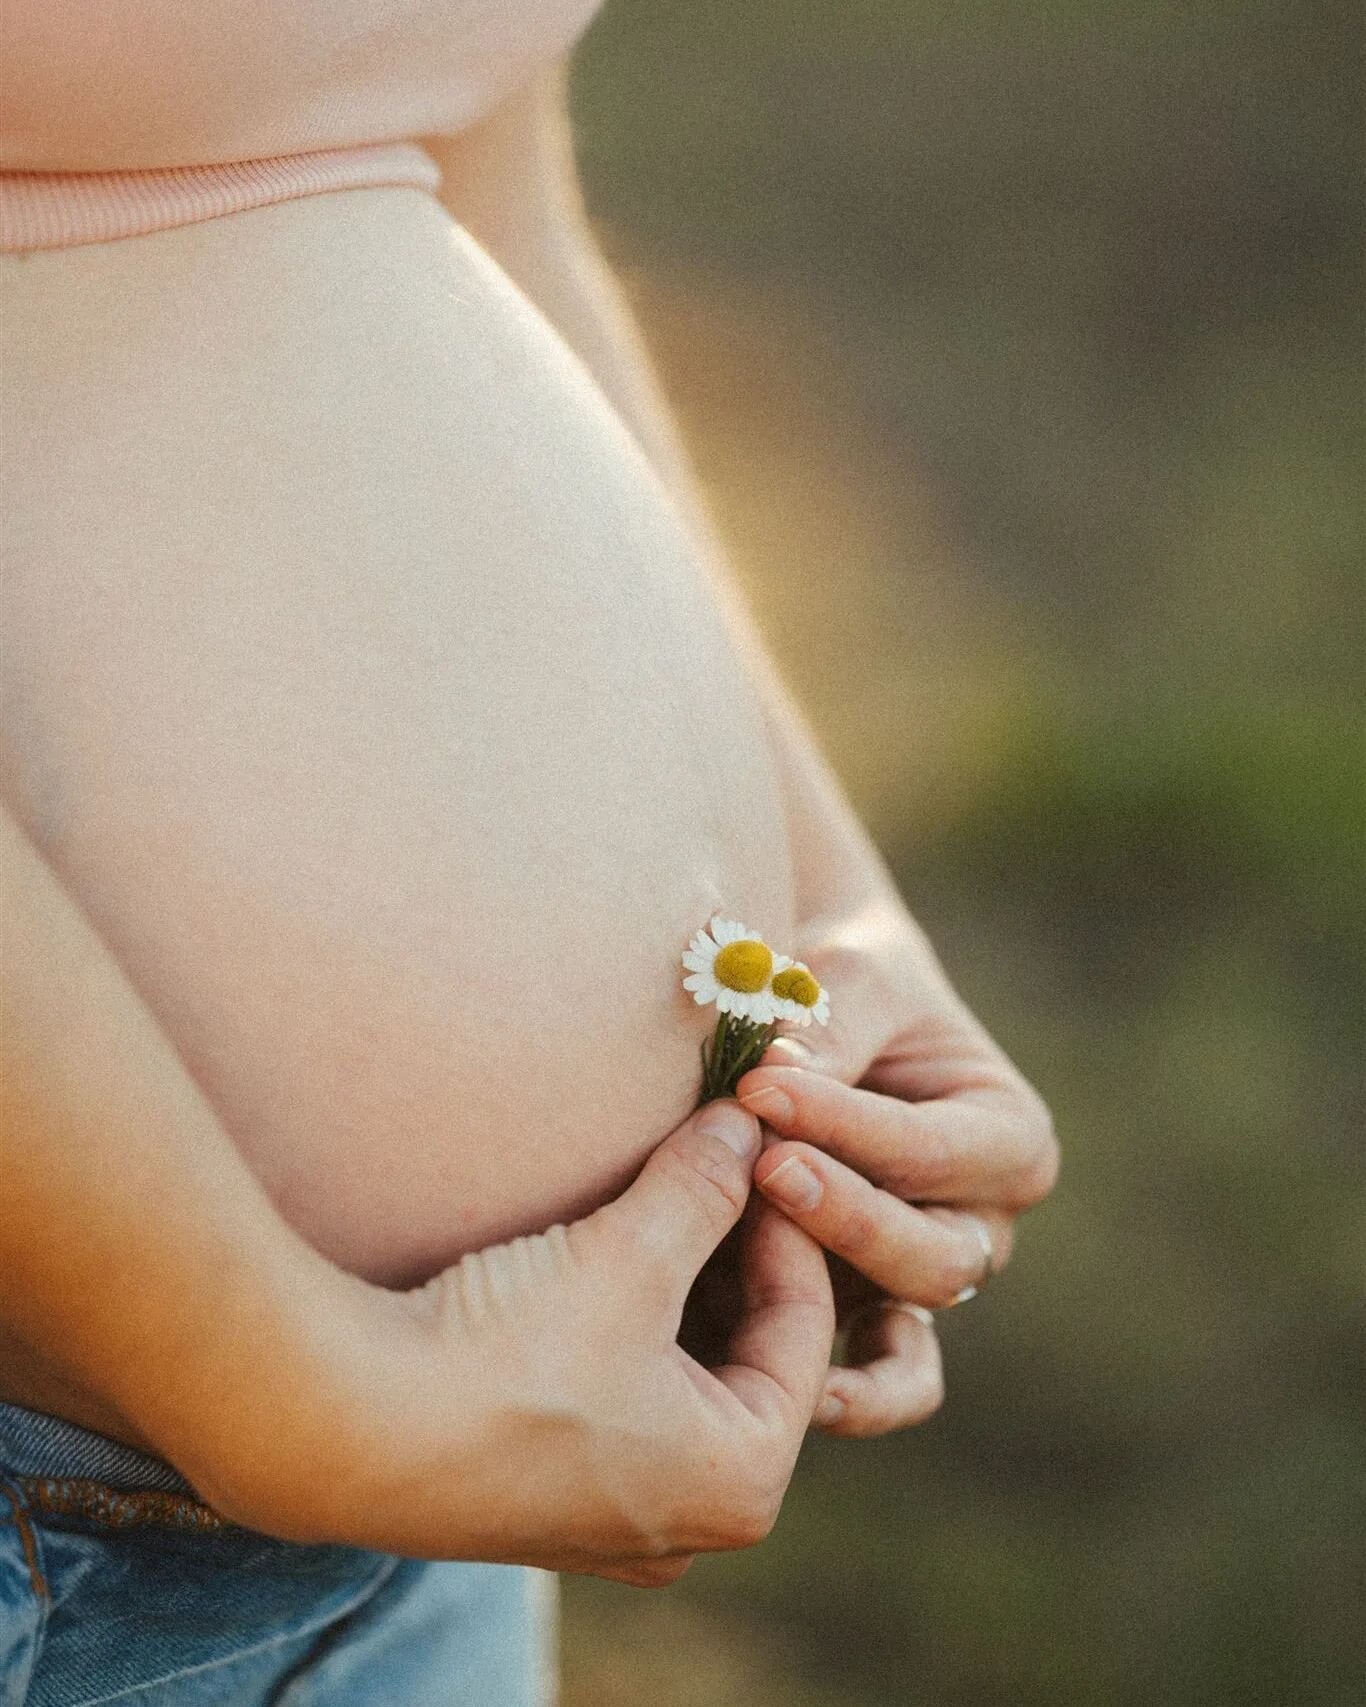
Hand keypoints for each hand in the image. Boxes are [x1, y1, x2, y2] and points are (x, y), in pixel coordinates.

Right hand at [225, 1100, 834, 1587]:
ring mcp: (615, 1511)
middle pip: (746, 1347)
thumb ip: (705, 1184)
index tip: (761, 1141)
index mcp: (743, 1481)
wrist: (343, 1424)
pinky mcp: (549, 1489)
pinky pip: (625, 1391)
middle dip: (730, 1248)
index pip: (803, 1320)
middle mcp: (690, 1517)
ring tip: (660, 1188)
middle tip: (716, 1156)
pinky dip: (627, 1319)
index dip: (785, 1217)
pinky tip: (600, 1251)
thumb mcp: (629, 1254)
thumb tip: (746, 1121)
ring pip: (683, 1366)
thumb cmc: (505, 1354)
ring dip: (677, 1277)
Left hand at [734, 908, 1058, 1438]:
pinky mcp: (868, 1310)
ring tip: (741, 1247)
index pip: (925, 1149)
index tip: (756, 1084)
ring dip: (823, 1285)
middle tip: (763, 1166)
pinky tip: (799, 1393)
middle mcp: (980, 1220)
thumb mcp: (852, 980)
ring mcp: (922, 1275)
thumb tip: (777, 1083)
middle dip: (845, 1218)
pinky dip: (860, 1395)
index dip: (841, 1123)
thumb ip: (829, 1030)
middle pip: (930, 1256)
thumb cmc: (846, 981)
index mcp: (1006, 1136)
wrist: (813, 1007)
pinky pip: (889, 1378)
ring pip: (899, 1312)